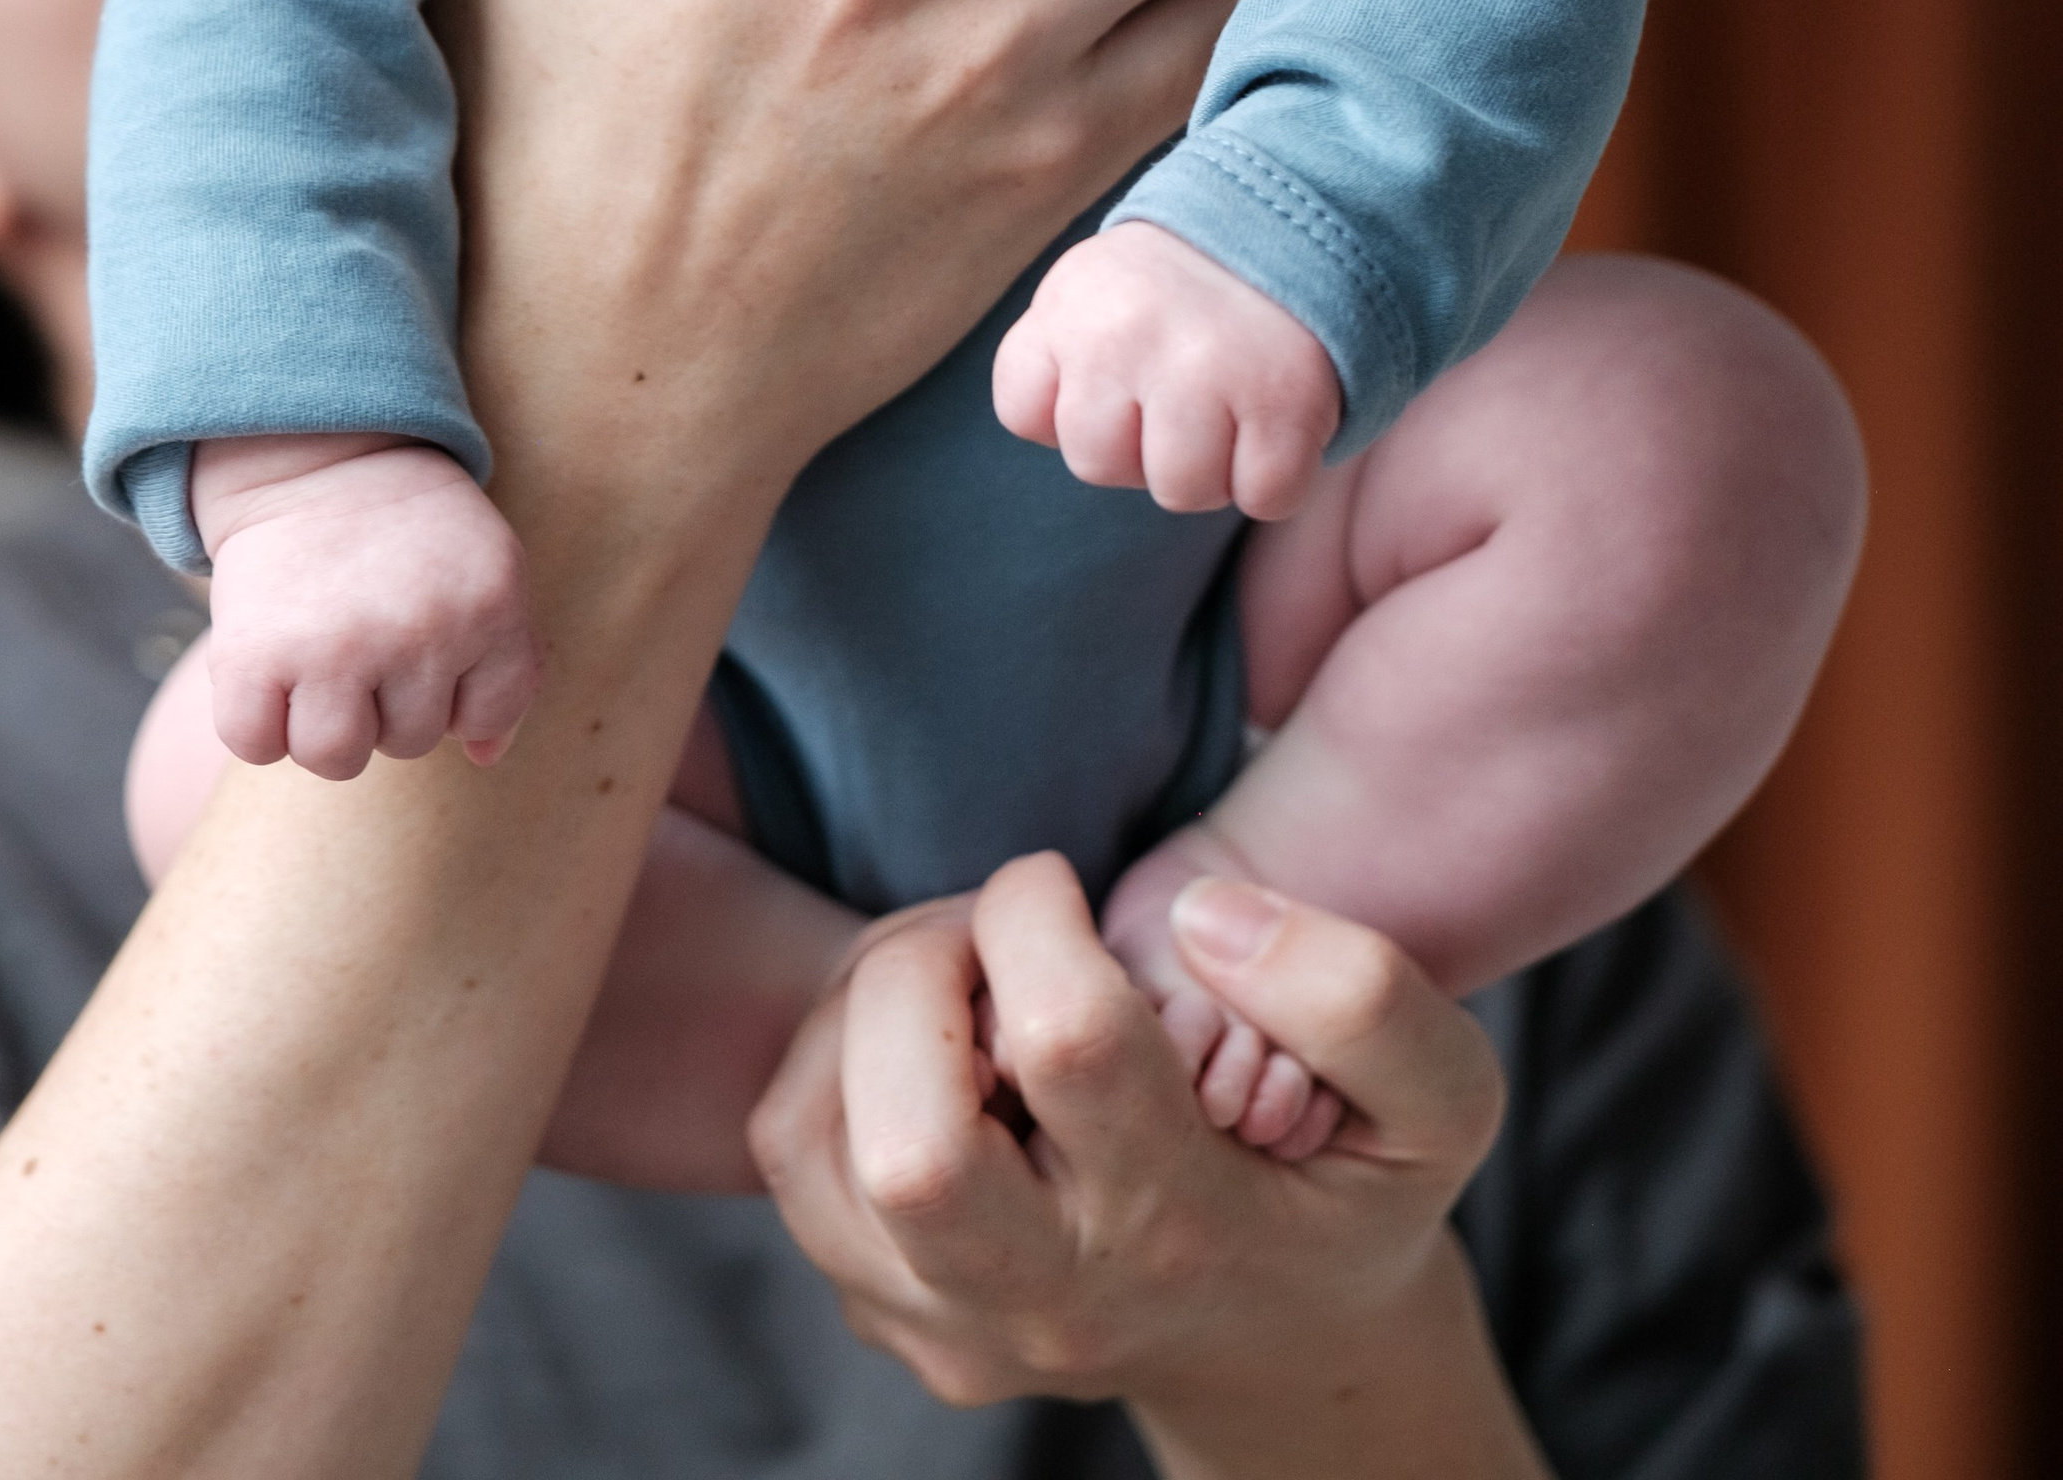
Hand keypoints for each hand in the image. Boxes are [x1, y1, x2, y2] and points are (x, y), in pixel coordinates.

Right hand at [193, 432, 541, 779]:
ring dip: (324, 722)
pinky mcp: (255, 654)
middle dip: (386, 699)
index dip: (456, 691)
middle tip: (367, 627)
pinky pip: (256, 745)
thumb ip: (506, 667)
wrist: (318, 453)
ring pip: (335, 758)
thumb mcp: (486, 574)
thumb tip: (484, 757)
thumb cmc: (409, 532)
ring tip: (320, 658)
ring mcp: (336, 646)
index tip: (430, 637)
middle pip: (409, 742)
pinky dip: (256, 723)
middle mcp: (421, 630)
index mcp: (491, 606)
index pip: (486, 715)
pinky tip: (270, 669)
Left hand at [749, 856, 1538, 1479]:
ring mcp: (952, 1324)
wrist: (1282, 1345)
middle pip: (908, 1151)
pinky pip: (790, 1154)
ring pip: (812, 1142)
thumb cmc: (1347, 1185)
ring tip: (955, 985)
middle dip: (913, 976)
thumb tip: (1205, 916)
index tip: (1056, 884)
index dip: (1035, 914)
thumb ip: (1363, 997)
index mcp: (1186, 1230)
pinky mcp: (883, 1312)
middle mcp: (1053, 1299)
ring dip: (861, 1011)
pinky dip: (830, 1061)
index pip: (1067, 1045)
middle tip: (979, 934)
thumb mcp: (1439, 1102)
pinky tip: (926, 1043)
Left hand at [991, 222, 1341, 518]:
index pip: (1022, 411)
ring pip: (1180, 492)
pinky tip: (1273, 421)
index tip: (1109, 376)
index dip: (1066, 412)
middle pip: (1096, 465)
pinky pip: (1264, 497)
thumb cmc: (1172, 290)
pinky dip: (1274, 478)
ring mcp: (1207, 368)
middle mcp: (1128, 333)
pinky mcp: (1286, 400)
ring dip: (1208, 469)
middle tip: (1176, 393)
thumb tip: (1055, 433)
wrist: (1291, 224)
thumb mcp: (1088, 291)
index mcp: (1070, 303)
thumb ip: (1049, 358)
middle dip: (1136, 447)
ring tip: (1226, 406)